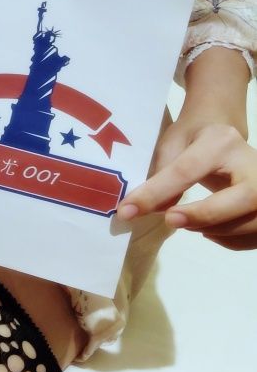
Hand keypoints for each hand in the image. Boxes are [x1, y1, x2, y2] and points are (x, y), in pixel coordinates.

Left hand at [117, 106, 255, 252]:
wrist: (224, 132)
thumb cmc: (194, 136)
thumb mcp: (172, 142)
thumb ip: (161, 173)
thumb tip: (148, 210)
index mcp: (221, 142)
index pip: (187, 171)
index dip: (156, 194)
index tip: (128, 210)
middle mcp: (252, 163)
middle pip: (243, 197)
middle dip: (205, 215)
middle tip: (170, 220)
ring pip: (254, 221)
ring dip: (217, 230)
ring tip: (185, 222)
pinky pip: (256, 236)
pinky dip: (230, 240)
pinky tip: (207, 230)